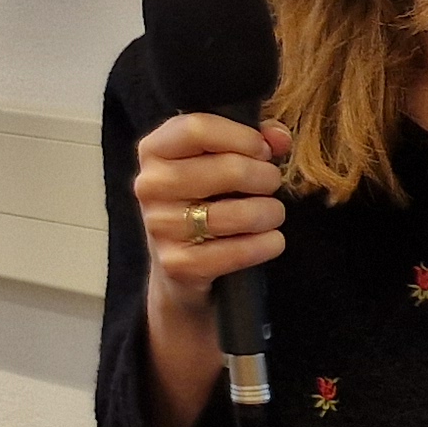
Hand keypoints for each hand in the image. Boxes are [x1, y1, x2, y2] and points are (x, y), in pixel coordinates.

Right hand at [131, 110, 293, 426]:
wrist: (189, 302)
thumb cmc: (212, 228)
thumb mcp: (227, 183)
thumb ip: (255, 149)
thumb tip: (281, 134)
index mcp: (153, 157)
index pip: (188, 124)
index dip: (236, 132)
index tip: (265, 146)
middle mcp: (146, 192)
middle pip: (216, 167)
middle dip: (259, 177)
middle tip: (273, 189)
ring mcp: (157, 234)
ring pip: (227, 209)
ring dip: (265, 214)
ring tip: (273, 222)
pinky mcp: (177, 273)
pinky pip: (230, 252)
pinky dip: (260, 248)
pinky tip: (269, 247)